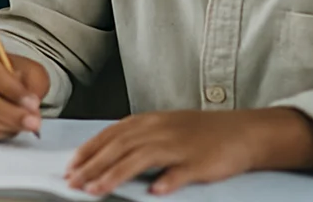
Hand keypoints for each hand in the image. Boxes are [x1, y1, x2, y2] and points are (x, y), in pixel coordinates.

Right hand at [0, 38, 49, 139]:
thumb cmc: (13, 74)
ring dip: (3, 123)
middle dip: (7, 111)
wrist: (0, 85)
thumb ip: (32, 84)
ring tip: (26, 125)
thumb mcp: (29, 70)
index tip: (31, 101)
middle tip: (33, 121)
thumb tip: (29, 106)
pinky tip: (10, 128)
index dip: (6, 84)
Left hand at [65, 108, 312, 196]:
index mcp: (148, 122)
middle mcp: (158, 130)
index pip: (109, 136)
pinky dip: (166, 181)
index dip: (87, 151)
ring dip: (115, 175)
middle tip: (73, 182)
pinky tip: (153, 191)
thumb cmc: (200, 133)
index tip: (70, 167)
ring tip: (97, 189)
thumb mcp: (163, 128)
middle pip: (118, 147)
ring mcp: (179, 146)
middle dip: (92, 166)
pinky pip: (180, 172)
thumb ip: (136, 139)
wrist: (242, 131)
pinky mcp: (199, 162)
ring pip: (140, 159)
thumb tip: (108, 155)